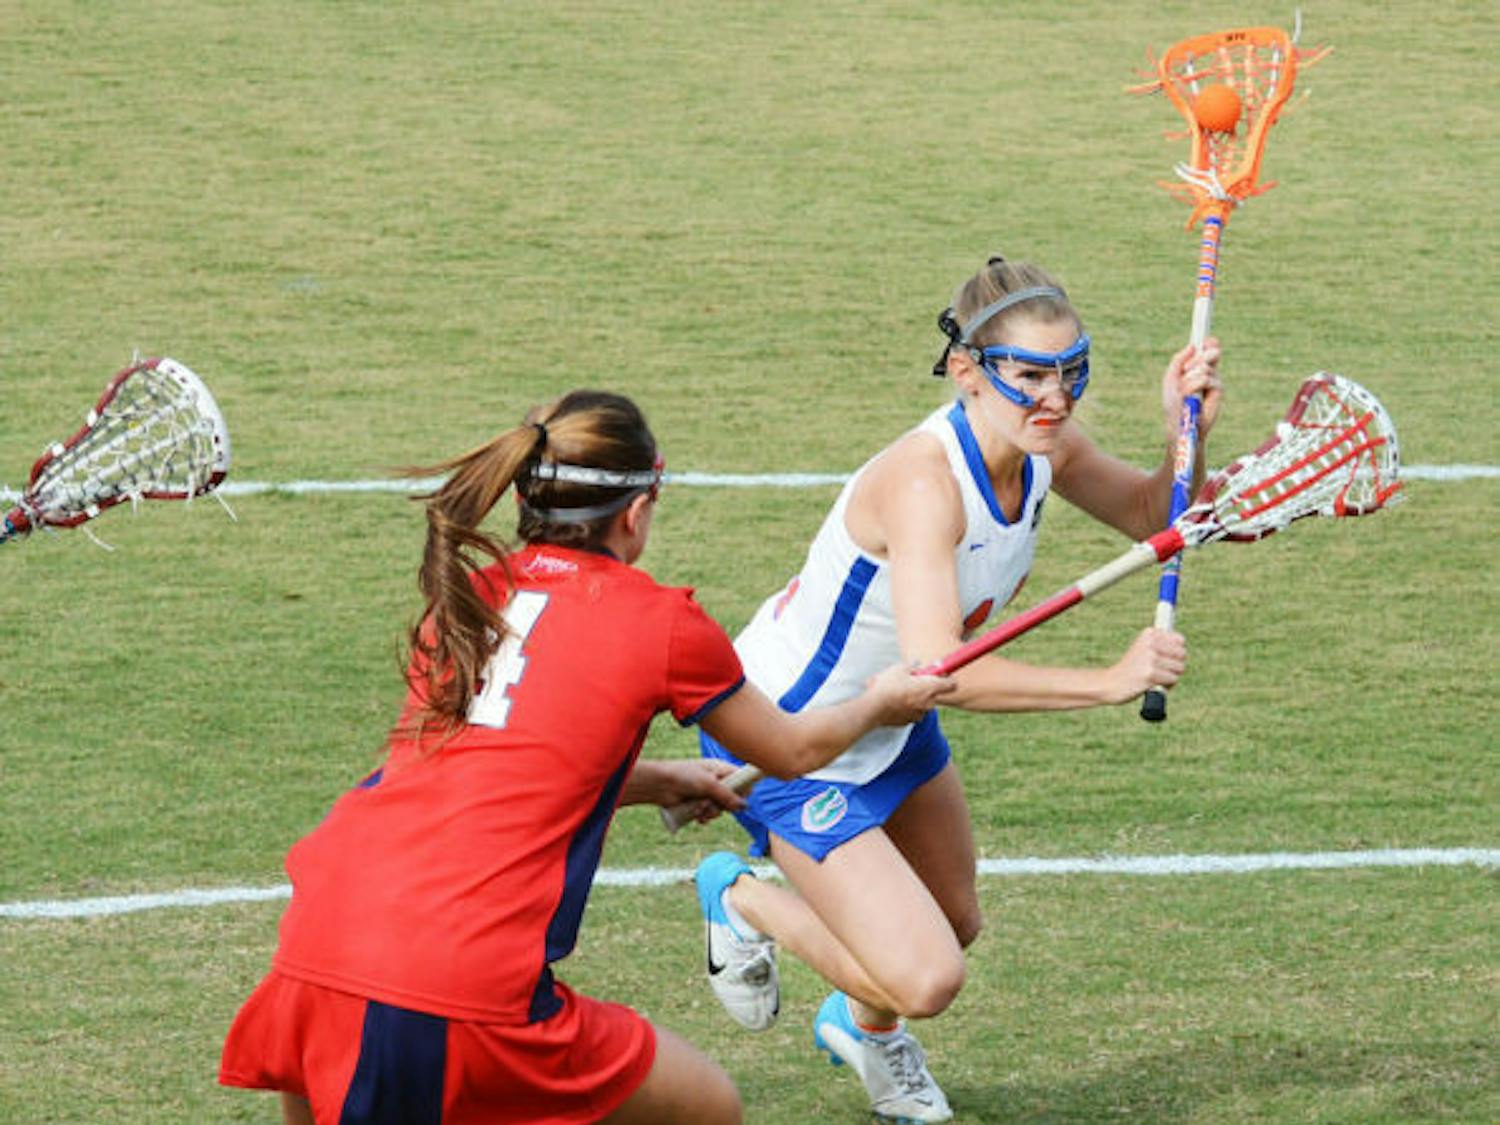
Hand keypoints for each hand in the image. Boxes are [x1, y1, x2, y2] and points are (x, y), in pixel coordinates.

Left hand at [632, 758, 747, 824]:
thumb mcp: (709, 784)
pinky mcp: (698, 804)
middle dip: (722, 805)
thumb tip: (744, 806)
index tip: (741, 799)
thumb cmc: (684, 776)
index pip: (741, 779)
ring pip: (720, 809)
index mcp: (720, 769)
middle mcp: (716, 781)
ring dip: (711, 812)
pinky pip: (709, 814)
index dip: (743, 789)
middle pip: (732, 798)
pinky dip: (704, 817)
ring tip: (699, 810)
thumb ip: (727, 795)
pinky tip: (696, 816)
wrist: (660, 785)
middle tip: (711, 805)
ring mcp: (707, 793)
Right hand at [865, 663, 957, 725]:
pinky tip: (892, 701)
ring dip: (914, 697)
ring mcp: (920, 714)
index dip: (947, 677)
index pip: (952, 684)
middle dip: (924, 686)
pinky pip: (911, 711)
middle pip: (933, 693)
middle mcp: (929, 703)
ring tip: (897, 691)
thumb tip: (917, 666)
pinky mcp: (909, 721)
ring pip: (921, 703)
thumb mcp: (900, 668)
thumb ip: (913, 667)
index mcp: (931, 688)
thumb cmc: (888, 686)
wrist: (874, 708)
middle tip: (911, 680)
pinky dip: (905, 706)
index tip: (939, 673)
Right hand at [1108, 627, 1186, 702]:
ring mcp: (1150, 658)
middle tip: (1159, 670)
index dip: (1175, 653)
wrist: (1111, 683)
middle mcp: (1150, 643)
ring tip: (1155, 677)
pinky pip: (1173, 680)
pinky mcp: (1151, 674)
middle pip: (1182, 654)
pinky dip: (1166, 686)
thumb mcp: (1144, 649)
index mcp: (1148, 634)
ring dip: (1171, 676)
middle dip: (1175, 665)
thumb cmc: (1131, 669)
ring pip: (1179, 668)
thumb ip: (1162, 644)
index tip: (1162, 658)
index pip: (1180, 640)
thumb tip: (1182, 642)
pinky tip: (1153, 685)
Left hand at [1162, 336, 1222, 441]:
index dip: (1209, 343)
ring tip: (1184, 392)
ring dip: (1189, 379)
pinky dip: (1193, 386)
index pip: (1208, 349)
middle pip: (1212, 352)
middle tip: (1187, 369)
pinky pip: (1206, 379)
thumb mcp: (1171, 378)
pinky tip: (1191, 397)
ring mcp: (1214, 380)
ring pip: (1204, 367)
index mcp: (1196, 367)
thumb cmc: (1173, 403)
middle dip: (1200, 357)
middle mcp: (1208, 371)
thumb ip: (1178, 361)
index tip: (1206, 340)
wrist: (1179, 422)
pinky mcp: (1219, 390)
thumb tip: (1192, 346)